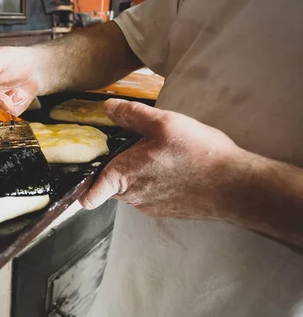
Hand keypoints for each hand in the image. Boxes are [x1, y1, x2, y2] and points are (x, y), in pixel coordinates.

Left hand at [81, 99, 245, 219]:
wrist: (237, 186)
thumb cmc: (200, 155)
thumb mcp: (164, 123)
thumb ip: (131, 114)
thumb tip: (108, 107)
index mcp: (124, 176)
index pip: (89, 195)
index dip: (80, 187)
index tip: (78, 177)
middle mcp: (133, 197)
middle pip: (110, 183)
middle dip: (115, 165)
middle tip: (132, 145)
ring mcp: (150, 206)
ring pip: (131, 187)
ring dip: (137, 171)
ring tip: (159, 152)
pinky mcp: (167, 209)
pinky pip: (150, 193)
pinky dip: (155, 180)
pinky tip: (174, 165)